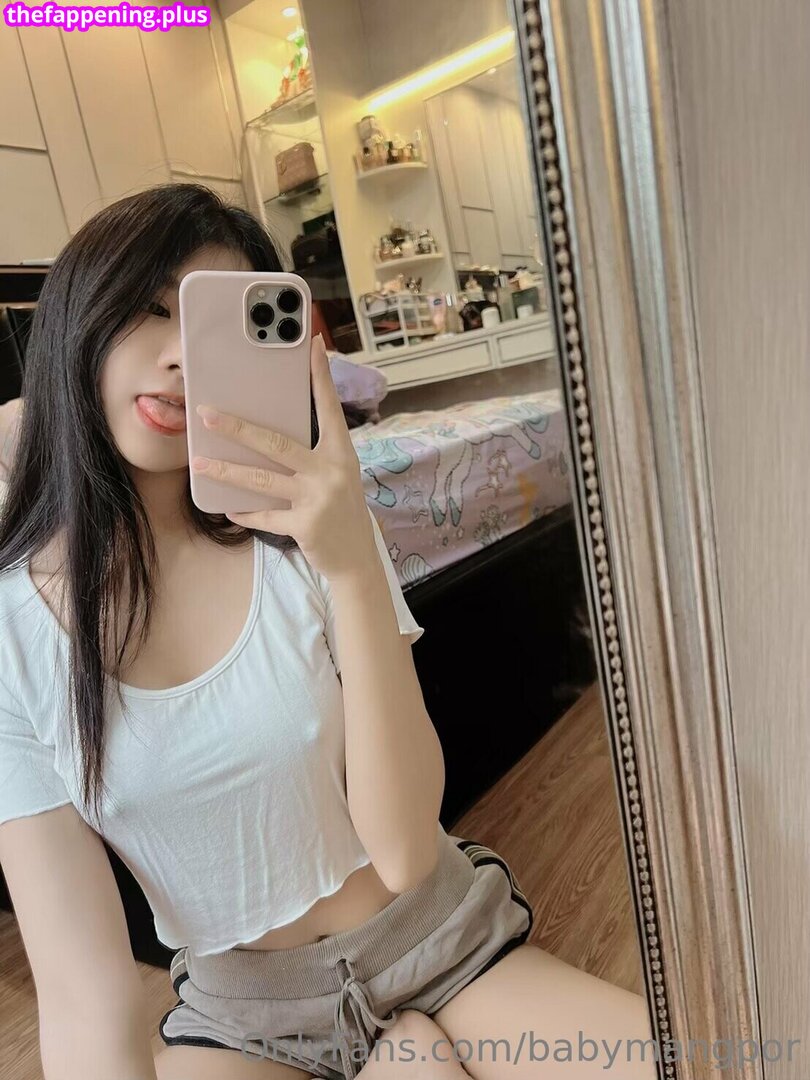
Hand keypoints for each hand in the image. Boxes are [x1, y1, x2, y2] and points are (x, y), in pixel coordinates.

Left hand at [190, 333, 374, 581]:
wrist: (356, 558)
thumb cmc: (341, 510)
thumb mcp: (336, 475)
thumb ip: (311, 455)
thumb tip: (267, 434)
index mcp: (340, 452)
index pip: (328, 407)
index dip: (320, 376)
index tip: (311, 344)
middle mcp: (330, 471)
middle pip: (276, 443)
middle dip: (237, 427)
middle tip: (206, 412)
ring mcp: (317, 498)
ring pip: (260, 479)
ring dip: (225, 470)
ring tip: (198, 461)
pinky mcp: (304, 524)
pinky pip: (264, 515)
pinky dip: (244, 512)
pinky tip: (227, 508)